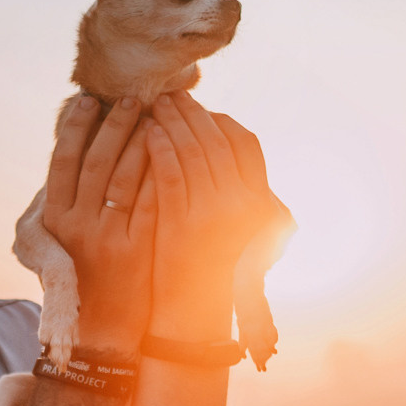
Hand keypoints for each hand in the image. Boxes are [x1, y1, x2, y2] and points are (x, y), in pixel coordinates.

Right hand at [41, 97, 156, 350]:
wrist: (103, 326)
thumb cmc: (84, 274)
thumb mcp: (63, 237)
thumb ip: (68, 198)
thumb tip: (77, 146)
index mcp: (52, 219)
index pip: (62, 161)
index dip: (75, 128)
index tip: (88, 100)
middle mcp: (73, 227)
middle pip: (95, 162)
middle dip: (114, 125)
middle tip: (131, 97)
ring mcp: (104, 239)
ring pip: (124, 177)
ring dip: (142, 141)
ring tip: (157, 116)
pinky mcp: (134, 250)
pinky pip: (150, 201)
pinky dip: (162, 172)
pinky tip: (174, 150)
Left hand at [143, 92, 278, 337]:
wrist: (192, 310)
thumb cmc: (212, 266)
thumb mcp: (237, 226)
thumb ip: (238, 190)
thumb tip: (224, 144)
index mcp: (259, 202)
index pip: (245, 143)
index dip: (220, 121)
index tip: (201, 108)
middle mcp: (241, 204)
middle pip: (215, 141)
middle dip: (192, 113)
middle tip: (170, 96)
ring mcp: (212, 214)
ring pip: (191, 151)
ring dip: (171, 122)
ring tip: (153, 106)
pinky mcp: (181, 223)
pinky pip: (169, 173)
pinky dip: (158, 148)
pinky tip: (145, 134)